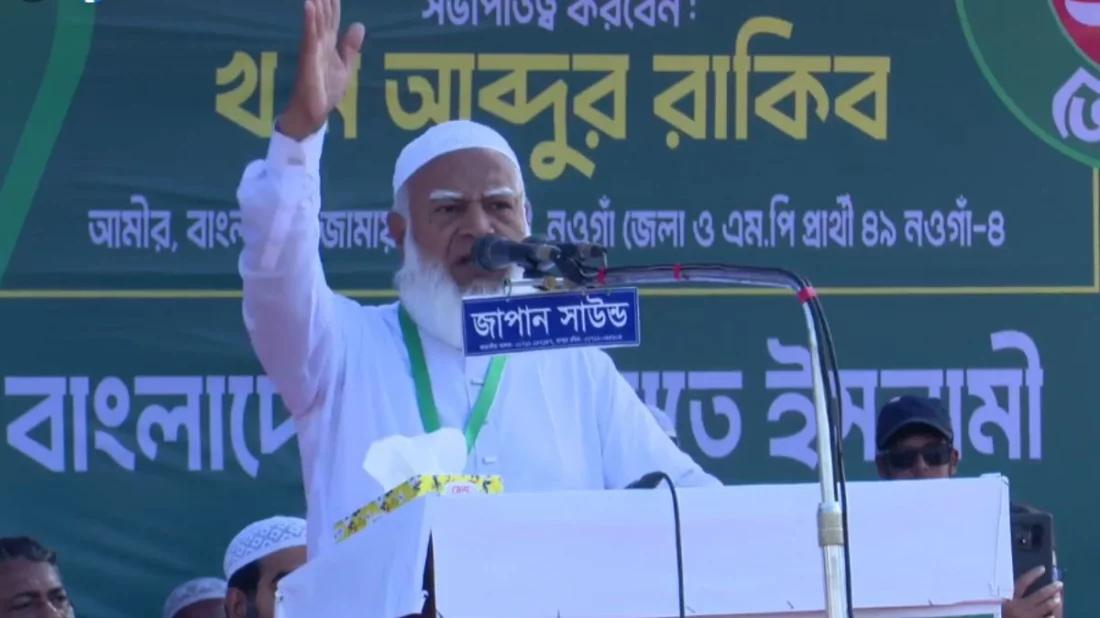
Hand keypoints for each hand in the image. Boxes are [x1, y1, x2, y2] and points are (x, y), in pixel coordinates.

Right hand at [280, 0, 365, 138]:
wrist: (314, 112)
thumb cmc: (326, 91)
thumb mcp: (344, 67)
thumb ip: (350, 47)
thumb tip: (359, 25)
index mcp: (329, 45)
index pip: (332, 19)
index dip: (334, 4)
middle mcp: (319, 43)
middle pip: (323, 16)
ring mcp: (313, 49)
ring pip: (316, 21)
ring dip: (316, 4)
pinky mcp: (309, 58)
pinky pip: (309, 36)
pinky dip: (309, 21)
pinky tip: (309, 6)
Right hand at [1003, 566, 1062, 617]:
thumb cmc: (999, 615)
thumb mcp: (999, 605)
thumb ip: (1007, 597)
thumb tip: (1021, 586)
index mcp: (1008, 599)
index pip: (1022, 583)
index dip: (1032, 575)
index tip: (1042, 568)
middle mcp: (1019, 607)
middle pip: (1037, 595)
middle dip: (1050, 589)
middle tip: (1059, 583)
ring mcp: (1027, 617)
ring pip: (1044, 608)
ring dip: (1053, 602)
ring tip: (1058, 598)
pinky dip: (1050, 617)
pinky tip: (1054, 615)